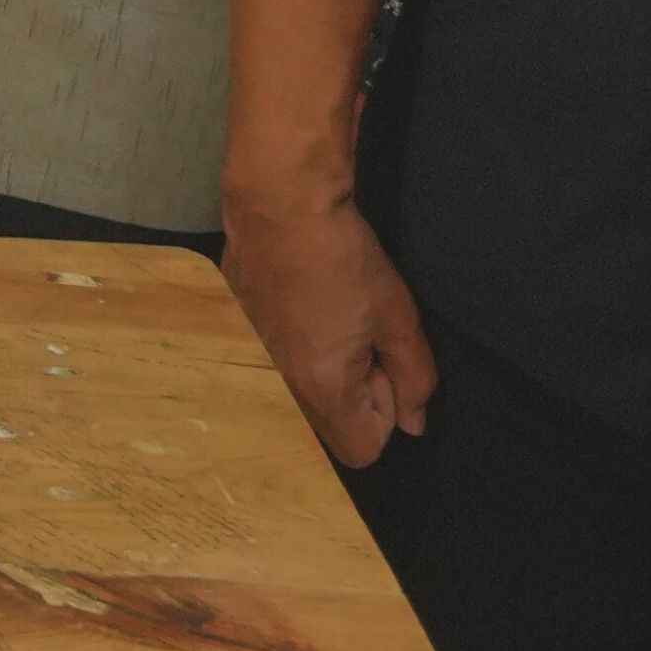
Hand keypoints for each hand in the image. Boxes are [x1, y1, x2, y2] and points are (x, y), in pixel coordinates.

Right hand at [223, 186, 439, 467]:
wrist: (279, 200)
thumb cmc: (346, 259)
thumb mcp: (398, 317)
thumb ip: (415, 379)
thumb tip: (415, 424)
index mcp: (322, 389)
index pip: (364, 450)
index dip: (386, 411)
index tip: (383, 361)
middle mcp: (279, 384)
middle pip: (328, 422)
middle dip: (354, 390)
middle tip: (360, 332)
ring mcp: (251, 355)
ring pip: (300, 390)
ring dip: (323, 366)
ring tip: (330, 312)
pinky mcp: (236, 326)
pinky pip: (274, 358)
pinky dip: (294, 339)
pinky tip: (302, 295)